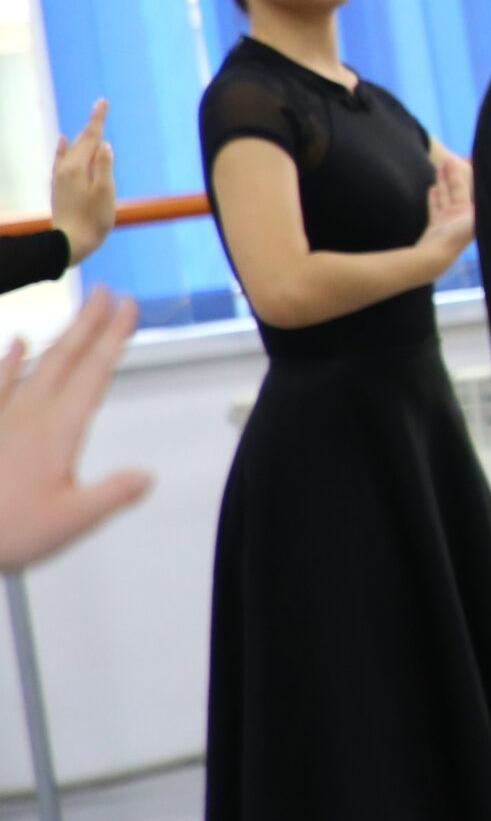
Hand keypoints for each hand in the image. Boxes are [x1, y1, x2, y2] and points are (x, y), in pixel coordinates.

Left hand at [0, 288, 152, 571]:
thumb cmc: (7, 528)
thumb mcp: (72, 521)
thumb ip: (113, 493)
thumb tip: (146, 475)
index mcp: (58, 428)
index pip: (94, 372)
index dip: (114, 336)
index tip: (129, 306)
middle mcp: (31, 412)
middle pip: (66, 356)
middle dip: (89, 322)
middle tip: (107, 292)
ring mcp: (3, 415)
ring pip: (37, 362)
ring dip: (62, 333)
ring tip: (79, 310)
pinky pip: (0, 381)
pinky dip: (12, 358)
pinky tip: (18, 343)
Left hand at [51, 100, 114, 265]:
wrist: (71, 243)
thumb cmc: (93, 220)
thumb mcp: (105, 192)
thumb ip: (104, 166)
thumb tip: (103, 145)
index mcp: (78, 168)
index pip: (91, 137)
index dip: (98, 118)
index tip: (102, 101)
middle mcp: (65, 169)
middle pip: (81, 141)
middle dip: (92, 124)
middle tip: (101, 105)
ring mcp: (60, 177)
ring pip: (73, 149)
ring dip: (83, 136)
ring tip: (91, 123)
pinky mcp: (59, 186)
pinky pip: (61, 159)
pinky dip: (64, 148)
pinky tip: (63, 140)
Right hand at [416, 155, 474, 267]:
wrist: (436, 256)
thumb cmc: (456, 236)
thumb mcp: (475, 219)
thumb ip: (487, 206)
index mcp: (473, 213)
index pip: (473, 189)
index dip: (469, 174)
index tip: (467, 160)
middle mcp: (462, 217)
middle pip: (458, 190)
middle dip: (453, 175)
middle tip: (448, 159)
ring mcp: (449, 221)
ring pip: (446, 196)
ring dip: (443, 182)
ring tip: (439, 167)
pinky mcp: (436, 226)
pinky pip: (435, 207)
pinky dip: (435, 197)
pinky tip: (432, 188)